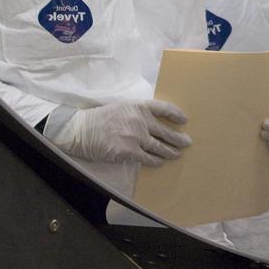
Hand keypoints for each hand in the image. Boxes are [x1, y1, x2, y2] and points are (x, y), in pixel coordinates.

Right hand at [50, 99, 190, 166]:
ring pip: (160, 147)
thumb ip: (138, 112)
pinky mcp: (129, 151)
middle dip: (179, 138)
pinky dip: (156, 161)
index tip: (184, 120)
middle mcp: (140, 120)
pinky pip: (148, 158)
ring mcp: (135, 136)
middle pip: (166, 131)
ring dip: (171, 152)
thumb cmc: (100, 118)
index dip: (177, 114)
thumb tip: (155, 122)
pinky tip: (161, 162)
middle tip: (187, 143)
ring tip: (177, 154)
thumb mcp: (122, 106)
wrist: (81, 130)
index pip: (164, 108)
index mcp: (139, 106)